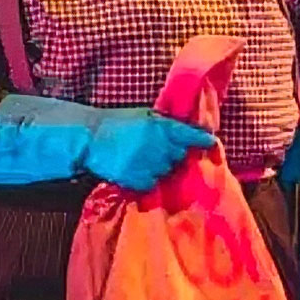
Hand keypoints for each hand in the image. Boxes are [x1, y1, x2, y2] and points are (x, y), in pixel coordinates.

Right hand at [0, 94, 214, 191]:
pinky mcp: (137, 178)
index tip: (210, 143)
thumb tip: (188, 129)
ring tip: (141, 160)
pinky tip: (134, 171)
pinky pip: (150, 183)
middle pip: (179, 156)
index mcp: (163, 127)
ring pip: (165, 171)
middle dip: (172, 155)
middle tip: (157, 152)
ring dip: (158, 168)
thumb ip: (165, 124)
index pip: (191, 135)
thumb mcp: (144, 116)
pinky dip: (145, 180)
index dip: (202, 140)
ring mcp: (149, 163)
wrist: (89, 139)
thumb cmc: (116, 124)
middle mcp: (160, 145)